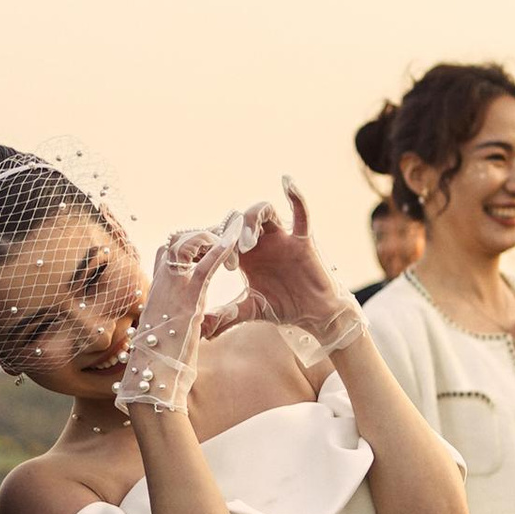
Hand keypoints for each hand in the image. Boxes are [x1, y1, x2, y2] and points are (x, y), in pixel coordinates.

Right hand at [116, 229, 225, 413]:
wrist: (154, 379)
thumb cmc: (160, 366)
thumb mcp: (165, 337)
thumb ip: (174, 325)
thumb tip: (186, 330)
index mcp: (155, 294)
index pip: (163, 256)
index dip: (183, 248)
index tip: (204, 251)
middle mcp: (160, 285)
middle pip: (173, 242)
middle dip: (198, 236)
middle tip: (221, 241)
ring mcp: (172, 288)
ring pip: (186, 245)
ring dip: (209, 238)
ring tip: (229, 240)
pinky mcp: (188, 297)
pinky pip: (205, 265)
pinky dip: (220, 249)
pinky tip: (233, 241)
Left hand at [205, 183, 349, 345]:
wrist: (313, 314)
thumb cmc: (282, 307)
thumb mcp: (249, 310)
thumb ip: (225, 317)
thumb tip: (201, 332)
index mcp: (243, 253)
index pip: (220, 236)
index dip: (209, 245)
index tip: (203, 263)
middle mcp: (260, 239)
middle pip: (237, 220)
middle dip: (228, 237)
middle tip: (227, 263)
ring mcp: (281, 236)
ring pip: (261, 211)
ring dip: (250, 222)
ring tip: (246, 245)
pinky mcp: (302, 238)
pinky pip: (301, 212)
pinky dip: (295, 195)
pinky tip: (286, 182)